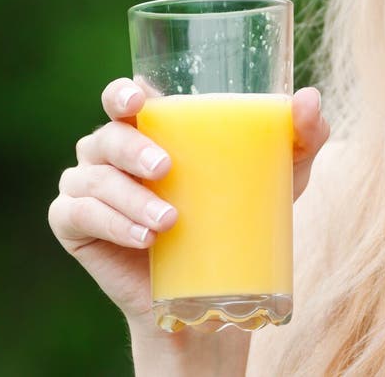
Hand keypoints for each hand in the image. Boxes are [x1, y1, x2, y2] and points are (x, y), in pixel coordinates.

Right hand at [48, 78, 329, 332]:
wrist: (213, 292)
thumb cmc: (242, 211)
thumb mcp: (280, 172)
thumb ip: (302, 133)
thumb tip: (309, 97)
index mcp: (150, 126)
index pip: (123, 96)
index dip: (123, 92)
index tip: (141, 100)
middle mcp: (112, 149)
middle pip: (107, 134)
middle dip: (132, 147)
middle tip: (166, 168)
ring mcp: (89, 186)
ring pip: (93, 178)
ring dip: (127, 197)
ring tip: (169, 221)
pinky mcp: (75, 226)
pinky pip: (77, 215)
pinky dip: (109, 223)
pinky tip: (143, 239)